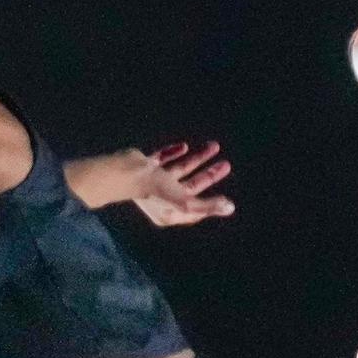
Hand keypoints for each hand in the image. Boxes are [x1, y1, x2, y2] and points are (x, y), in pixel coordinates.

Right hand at [73, 140, 237, 226]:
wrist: (126, 172)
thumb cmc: (155, 192)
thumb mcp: (185, 203)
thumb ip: (208, 205)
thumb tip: (230, 208)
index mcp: (169, 212)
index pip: (195, 210)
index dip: (210, 205)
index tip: (225, 198)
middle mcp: (162, 198)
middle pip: (192, 186)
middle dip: (209, 175)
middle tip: (226, 164)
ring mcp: (154, 181)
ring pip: (181, 169)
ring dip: (197, 159)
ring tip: (213, 146)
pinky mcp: (147, 166)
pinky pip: (163, 157)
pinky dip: (174, 152)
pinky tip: (184, 146)